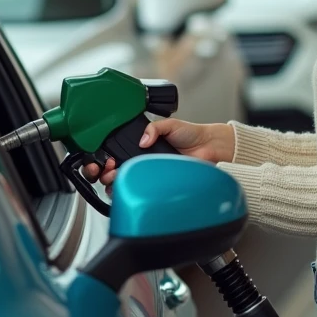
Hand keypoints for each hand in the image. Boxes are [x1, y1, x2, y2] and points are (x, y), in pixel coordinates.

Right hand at [82, 120, 234, 194]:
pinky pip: (143, 191)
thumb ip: (154, 128)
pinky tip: (127, 189)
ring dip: (115, 183)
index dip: (108, 158)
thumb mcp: (169, 125)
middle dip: (106, 172)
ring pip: (127, 183)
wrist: (210, 148)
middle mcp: (145, 161)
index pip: (119, 154)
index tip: (106, 159)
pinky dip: (132, 192)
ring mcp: (151, 174)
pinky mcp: (160, 185)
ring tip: (113, 179)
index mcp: (144, 146)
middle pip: (118, 171)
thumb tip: (142, 140)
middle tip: (107, 170)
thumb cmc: (192, 135)